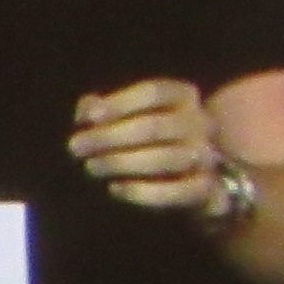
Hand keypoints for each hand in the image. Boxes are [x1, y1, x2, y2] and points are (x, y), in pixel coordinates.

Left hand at [69, 79, 225, 219]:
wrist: (185, 175)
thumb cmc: (146, 137)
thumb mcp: (124, 116)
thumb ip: (102, 109)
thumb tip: (87, 109)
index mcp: (183, 95)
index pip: (154, 92)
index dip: (120, 103)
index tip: (90, 118)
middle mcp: (201, 122)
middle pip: (155, 126)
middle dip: (110, 137)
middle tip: (76, 147)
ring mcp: (206, 156)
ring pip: (165, 159)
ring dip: (122, 163)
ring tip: (91, 166)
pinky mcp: (205, 188)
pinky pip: (177, 192)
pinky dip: (142, 192)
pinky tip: (114, 188)